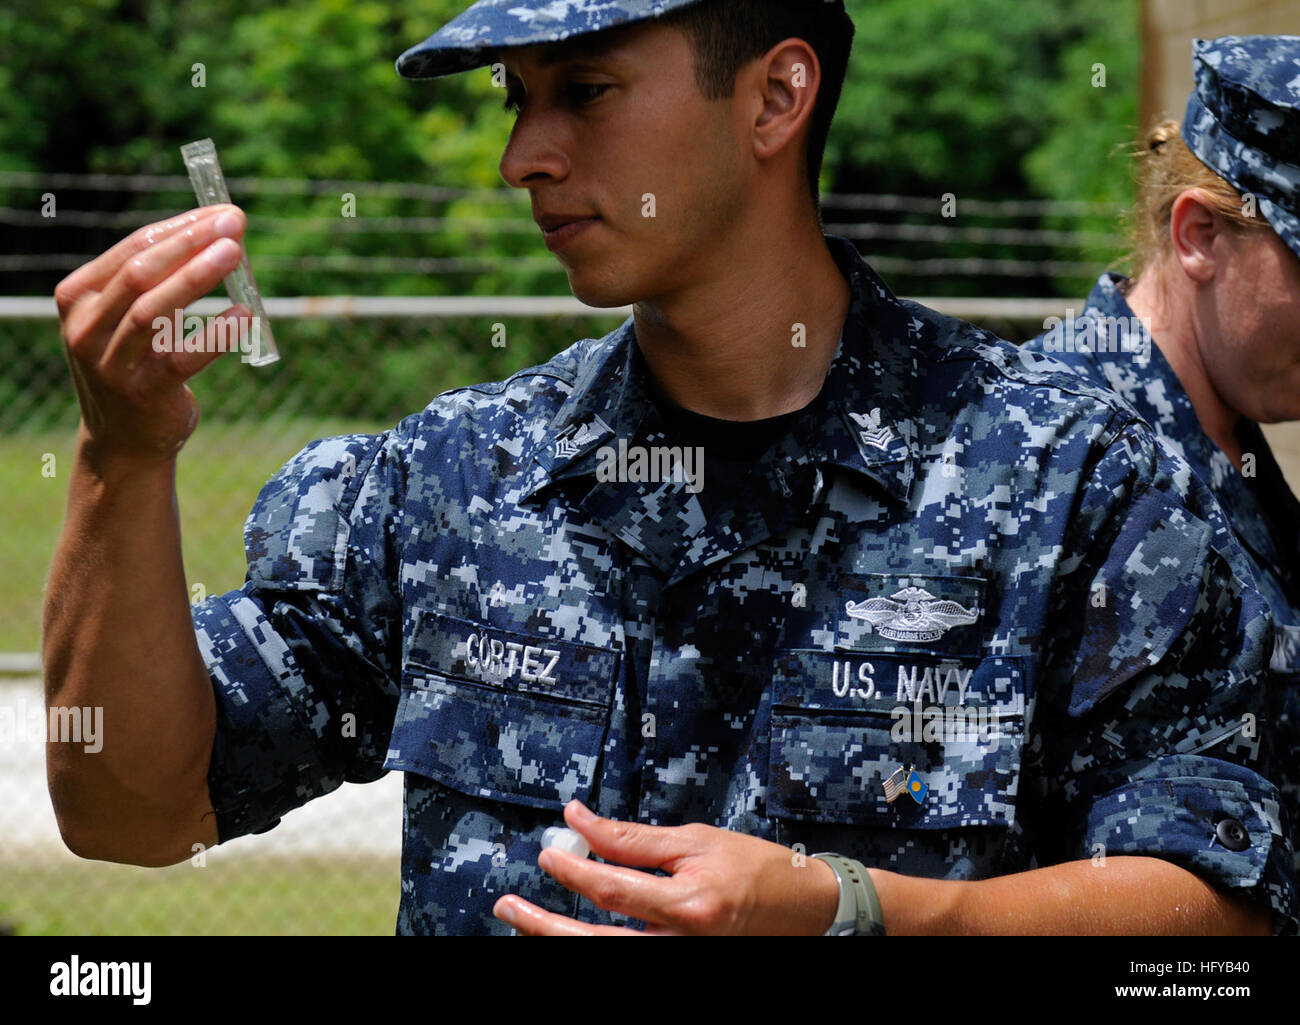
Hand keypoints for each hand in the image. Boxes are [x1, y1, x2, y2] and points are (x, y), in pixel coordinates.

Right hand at [54, 204, 251, 468]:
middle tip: (235, 223)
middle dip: (190, 243)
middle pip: (140, 272)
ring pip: (152, 310)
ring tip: (236, 253)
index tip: (223, 212)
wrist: (125, 439)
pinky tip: (244, 315)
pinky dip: (215, 334)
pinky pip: (181, 357)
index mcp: (80, 296)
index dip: (181, 227)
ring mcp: (109, 362)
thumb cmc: (137, 365)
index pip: (133, 248)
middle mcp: (87, 327)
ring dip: (197, 277)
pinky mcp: (142, 392)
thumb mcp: (131, 318)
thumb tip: (223, 231)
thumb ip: (162, 280)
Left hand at [493, 801, 840, 934]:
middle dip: (543, 926)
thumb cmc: (755, 869)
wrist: (806, 910)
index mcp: (688, 906)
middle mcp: (681, 944)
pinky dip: (592, 947)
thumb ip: (634, 838)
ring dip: (557, 940)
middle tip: (507, 904)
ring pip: (605, 959)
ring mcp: (681, 961)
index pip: (612, 889)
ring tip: (522, 919)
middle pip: (595, 945)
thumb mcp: (695, 841)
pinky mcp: (682, 966)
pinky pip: (627, 958)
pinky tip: (566, 933)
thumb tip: (581, 821)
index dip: (572, 870)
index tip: (548, 851)